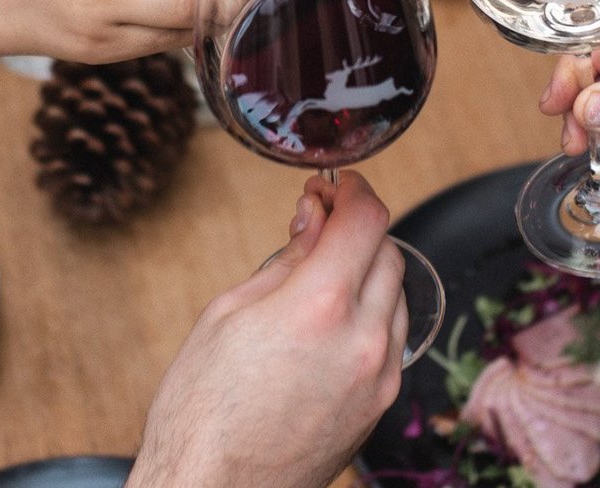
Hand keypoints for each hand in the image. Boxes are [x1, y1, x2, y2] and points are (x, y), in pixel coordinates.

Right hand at [129, 172, 406, 487]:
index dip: (353, 191)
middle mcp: (364, 341)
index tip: (334, 187)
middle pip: (390, 252)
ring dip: (369, 273)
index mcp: (320, 307)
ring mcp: (379, 379)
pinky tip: (329, 325)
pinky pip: (392, 341)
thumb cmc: (201, 412)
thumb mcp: (226, 314)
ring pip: (398, 297)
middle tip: (317, 227)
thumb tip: (314, 220)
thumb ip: (283, 261)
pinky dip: (371, 317)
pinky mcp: (380, 409)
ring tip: (318, 279)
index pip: (367, 219)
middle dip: (358, 231)